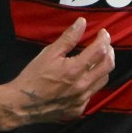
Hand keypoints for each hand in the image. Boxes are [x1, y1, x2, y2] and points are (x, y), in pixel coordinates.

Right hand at [0, 18, 115, 129]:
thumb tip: (82, 22)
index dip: (104, 38)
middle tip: (104, 44)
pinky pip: (92, 93)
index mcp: (75, 70)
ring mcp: (82, 100)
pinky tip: (84, 77)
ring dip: (103, 67)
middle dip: (109, 51)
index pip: (100, 50)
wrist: (22, 104)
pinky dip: (92, 82)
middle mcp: (82, 86)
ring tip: (97, 58)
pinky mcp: (78, 110)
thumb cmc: (34, 76)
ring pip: (103, 80)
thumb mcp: (49, 53)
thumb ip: (68, 38)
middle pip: (108, 66)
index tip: (103, 32)